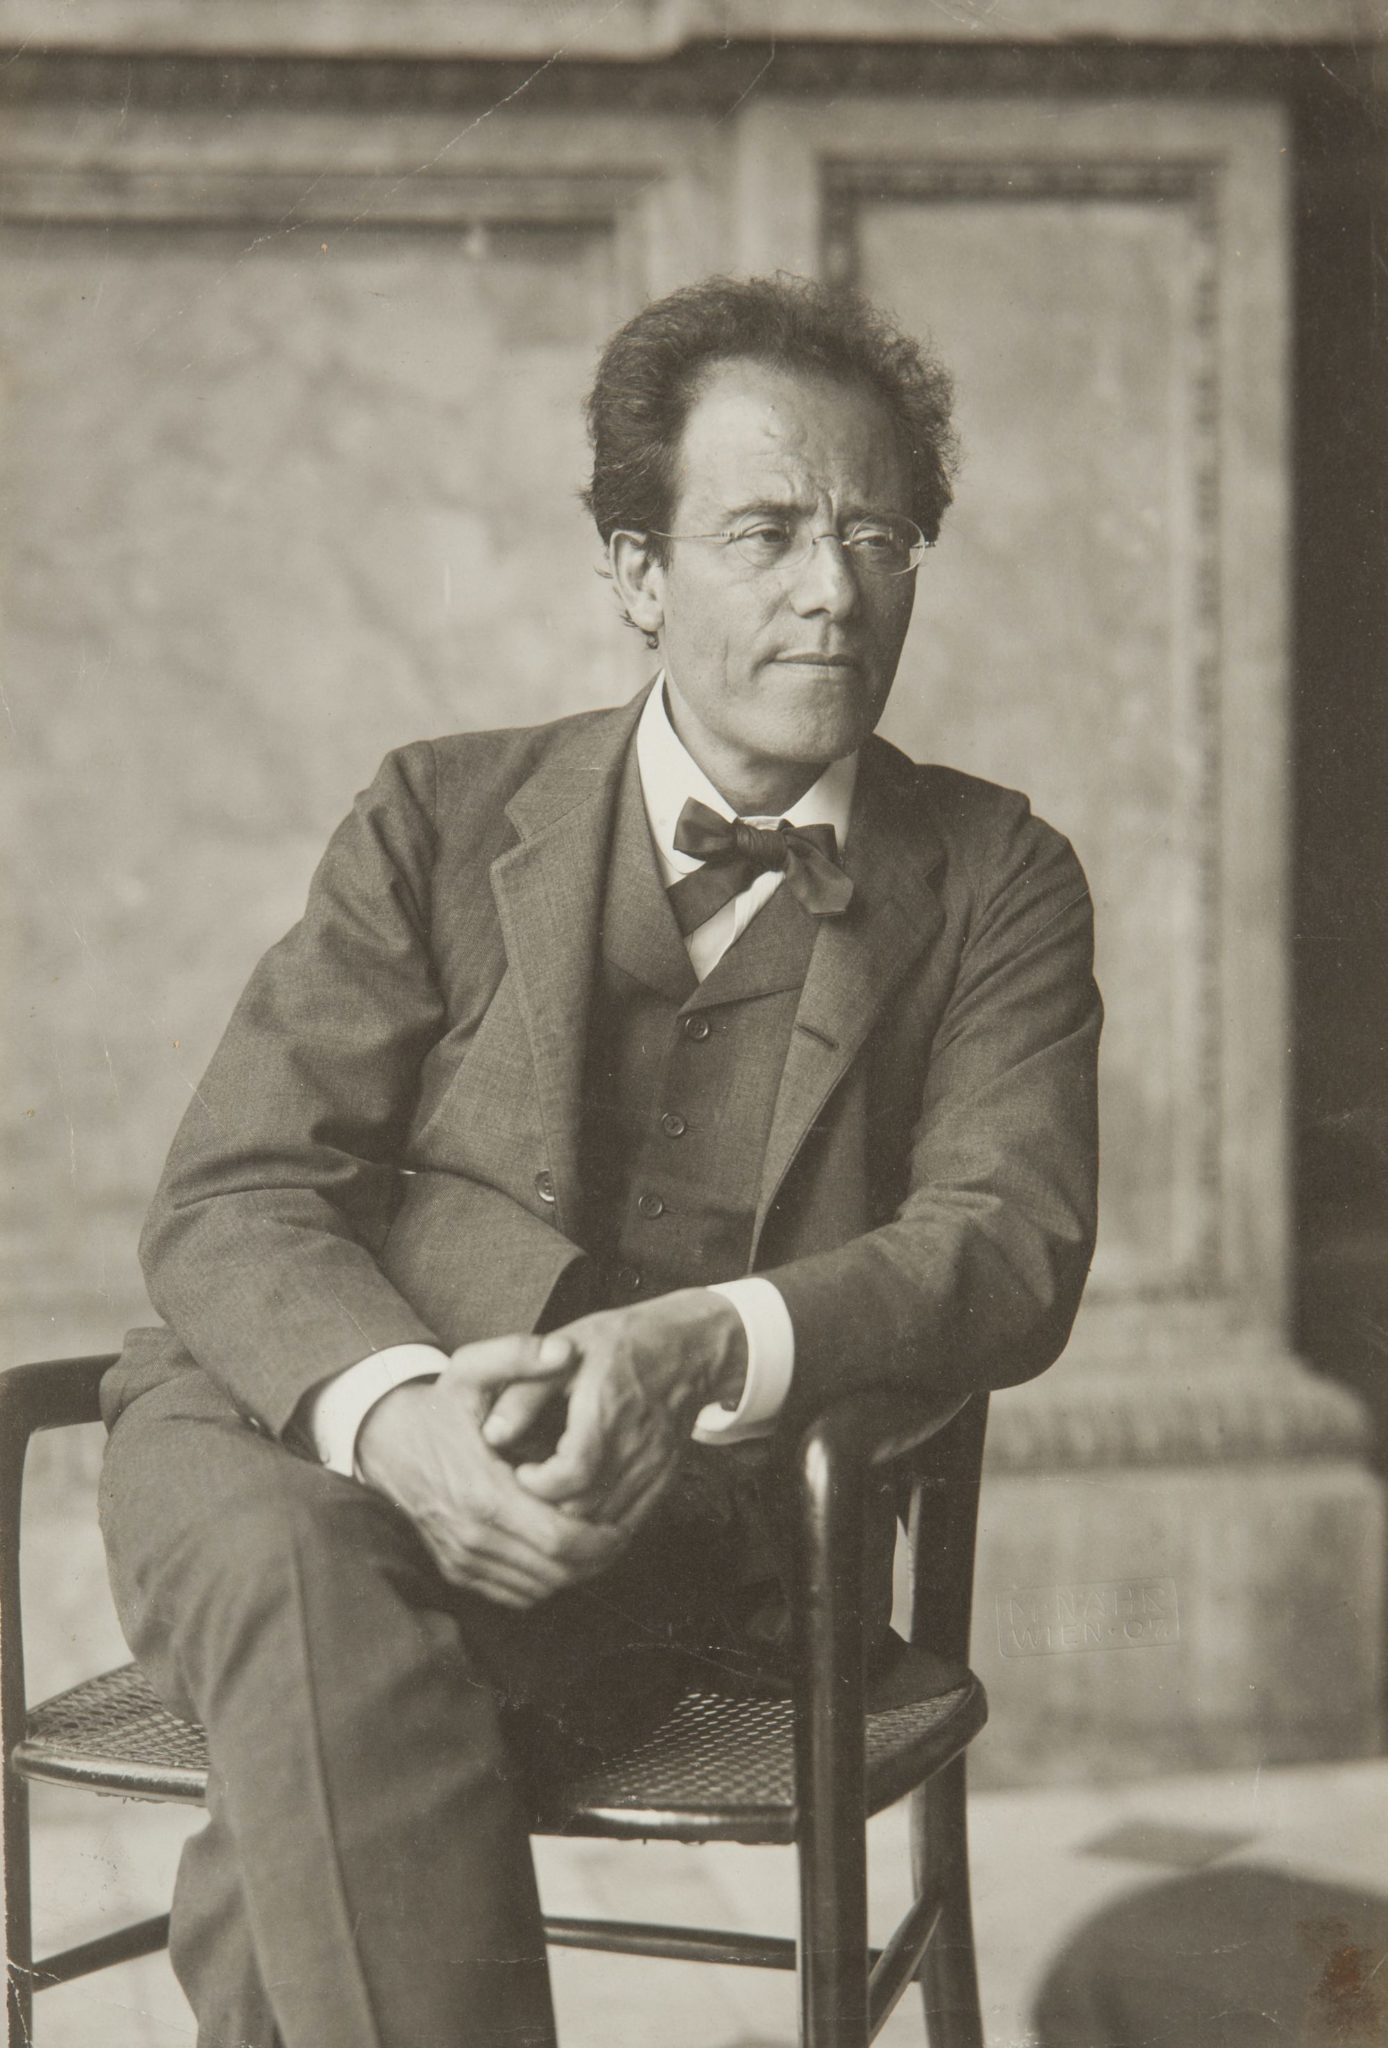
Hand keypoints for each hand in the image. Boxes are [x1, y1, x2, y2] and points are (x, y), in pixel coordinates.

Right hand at [355, 1333, 623, 1608]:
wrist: (383, 1440)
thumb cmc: (437, 1404)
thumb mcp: (472, 1368)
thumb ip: (520, 1354)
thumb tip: (566, 1351)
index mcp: (485, 1493)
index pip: (560, 1538)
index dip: (602, 1537)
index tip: (625, 1517)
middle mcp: (473, 1536)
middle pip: (556, 1571)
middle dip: (597, 1556)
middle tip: (622, 1533)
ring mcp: (463, 1559)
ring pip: (538, 1588)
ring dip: (574, 1571)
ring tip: (599, 1541)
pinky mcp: (457, 1570)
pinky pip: (514, 1594)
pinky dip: (545, 1581)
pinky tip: (561, 1553)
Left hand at [504, 1291, 746, 1526]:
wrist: (689, 1348)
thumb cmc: (622, 1343)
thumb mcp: (566, 1349)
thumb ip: (526, 1393)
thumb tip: (491, 1433)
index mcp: (606, 1408)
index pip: (572, 1473)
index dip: (538, 1484)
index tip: (521, 1471)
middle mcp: (636, 1444)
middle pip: (586, 1507)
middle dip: (547, 1508)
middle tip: (528, 1490)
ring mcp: (656, 1466)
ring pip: (607, 1523)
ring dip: (572, 1521)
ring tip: (550, 1499)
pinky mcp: (666, 1479)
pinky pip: (631, 1522)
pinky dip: (601, 1524)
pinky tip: (582, 1506)